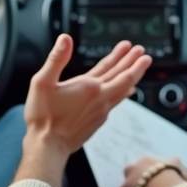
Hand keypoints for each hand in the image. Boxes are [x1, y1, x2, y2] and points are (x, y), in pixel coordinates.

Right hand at [23, 34, 151, 158]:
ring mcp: (101, 111)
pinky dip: (123, 92)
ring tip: (138, 69)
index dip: (125, 57)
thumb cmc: (43, 117)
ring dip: (132, 77)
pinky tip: (126, 91)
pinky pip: (116, 102)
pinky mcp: (98, 121)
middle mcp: (100, 99)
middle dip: (134, 64)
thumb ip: (56, 59)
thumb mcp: (43, 82)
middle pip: (123, 78)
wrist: (48, 146)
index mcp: (89, 87)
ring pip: (122, 90)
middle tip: (143, 54)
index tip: (134, 48)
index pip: (114, 69)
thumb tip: (65, 39)